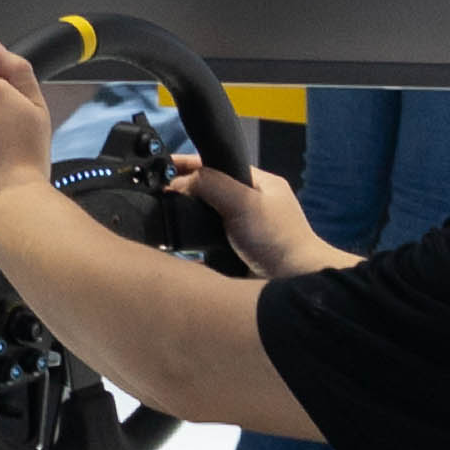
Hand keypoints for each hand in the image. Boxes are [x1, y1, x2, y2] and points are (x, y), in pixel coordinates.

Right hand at [171, 146, 333, 278]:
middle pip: (209, 190)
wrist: (294, 285)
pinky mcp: (236, 254)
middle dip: (184, 191)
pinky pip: (206, 244)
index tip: (162, 166)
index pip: (217, 164)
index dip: (189, 164)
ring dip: (186, 219)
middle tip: (155, 193)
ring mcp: (243, 230)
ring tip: (160, 216)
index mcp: (259, 183)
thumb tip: (179, 182)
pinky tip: (174, 244)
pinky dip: (190, 244)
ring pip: (206, 218)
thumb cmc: (279, 240)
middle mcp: (251, 204)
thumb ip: (211, 185)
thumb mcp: (244, 203)